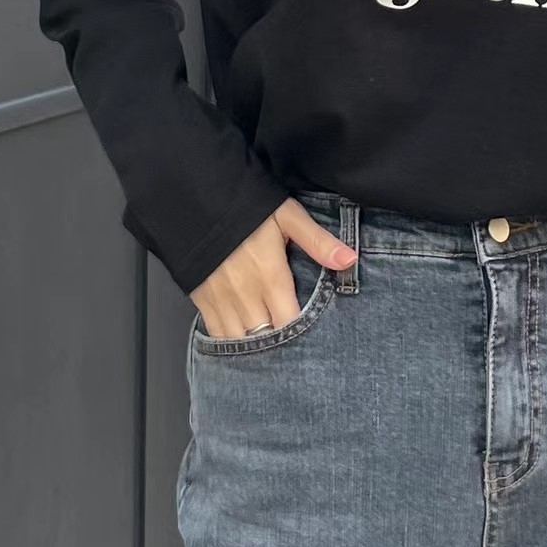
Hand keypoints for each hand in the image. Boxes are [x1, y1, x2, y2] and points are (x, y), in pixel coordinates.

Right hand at [187, 198, 357, 339]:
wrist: (197, 199)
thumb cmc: (247, 207)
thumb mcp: (288, 216)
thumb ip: (317, 241)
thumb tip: (349, 260)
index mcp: (270, 276)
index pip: (291, 322)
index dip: (303, 334)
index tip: (315, 337)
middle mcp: (245, 295)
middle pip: (267, 337)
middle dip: (281, 344)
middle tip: (295, 347)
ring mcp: (221, 300)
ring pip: (241, 341)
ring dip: (256, 346)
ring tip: (271, 347)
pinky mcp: (201, 300)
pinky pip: (217, 334)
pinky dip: (231, 342)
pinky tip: (243, 341)